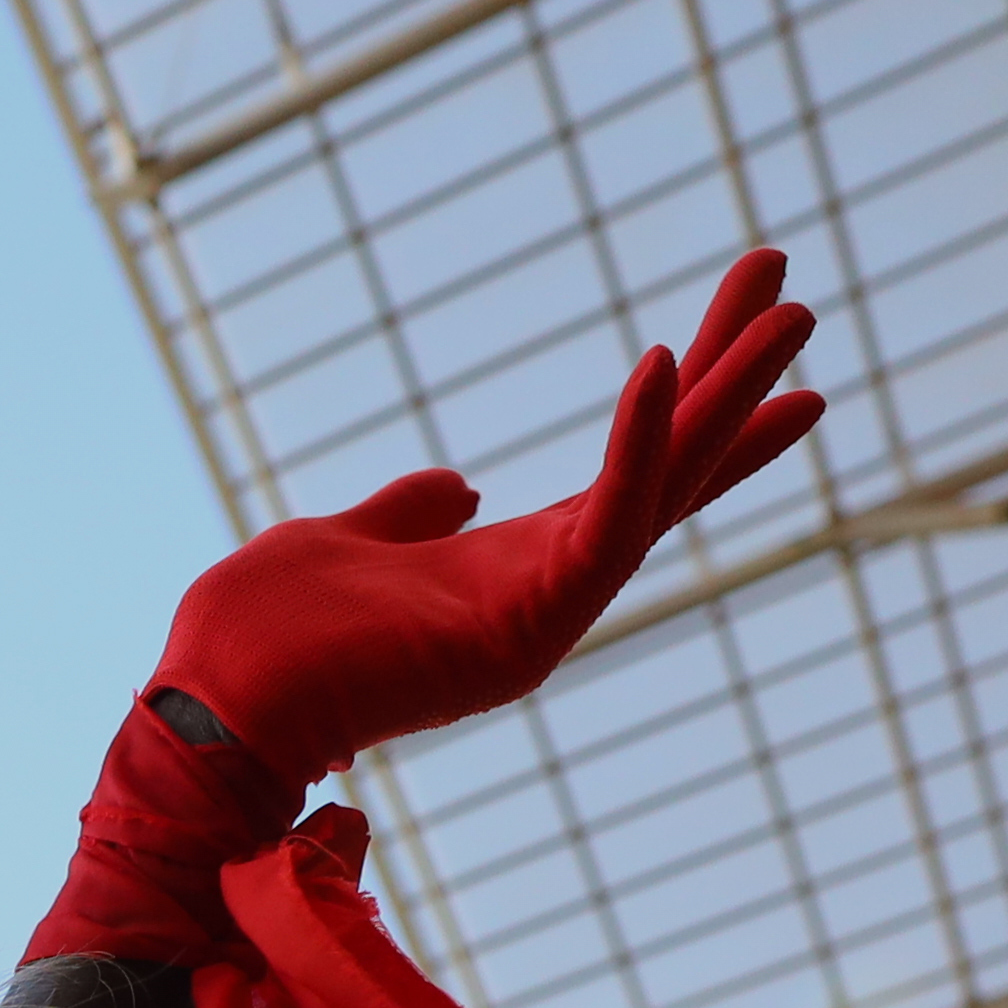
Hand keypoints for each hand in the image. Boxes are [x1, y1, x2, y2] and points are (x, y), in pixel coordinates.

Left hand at [152, 249, 822, 778]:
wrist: (207, 711)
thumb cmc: (256, 640)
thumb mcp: (342, 542)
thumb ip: (407, 515)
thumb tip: (456, 488)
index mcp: (506, 573)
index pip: (627, 484)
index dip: (692, 416)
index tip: (757, 345)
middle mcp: (542, 596)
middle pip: (667, 477)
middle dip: (736, 387)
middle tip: (799, 296)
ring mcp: (540, 616)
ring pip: (661, 493)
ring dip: (729, 401)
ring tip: (795, 312)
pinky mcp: (524, 626)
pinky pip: (603, 525)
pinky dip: (636, 447)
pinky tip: (664, 364)